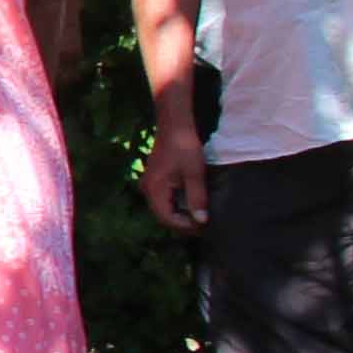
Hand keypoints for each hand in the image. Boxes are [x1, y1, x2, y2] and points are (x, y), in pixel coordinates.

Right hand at [146, 118, 212, 237]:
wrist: (174, 125)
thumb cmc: (184, 147)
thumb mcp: (195, 174)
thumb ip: (197, 198)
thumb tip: (201, 221)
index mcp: (154, 189)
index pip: (167, 218)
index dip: (185, 226)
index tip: (205, 227)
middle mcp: (147, 189)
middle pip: (164, 215)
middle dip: (183, 223)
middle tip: (205, 225)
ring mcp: (150, 184)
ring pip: (165, 208)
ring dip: (181, 214)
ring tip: (201, 215)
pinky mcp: (156, 180)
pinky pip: (165, 199)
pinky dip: (179, 204)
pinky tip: (193, 203)